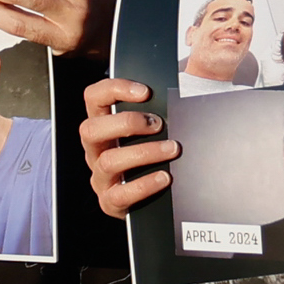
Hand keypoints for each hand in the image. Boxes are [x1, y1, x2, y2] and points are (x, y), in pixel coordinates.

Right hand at [79, 75, 174, 218]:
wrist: (157, 201)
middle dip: (126, 123)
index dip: (114, 89)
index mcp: (102, 126)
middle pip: (90, 129)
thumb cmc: (157, 157)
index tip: (145, 92)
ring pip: (109, 161)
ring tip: (172, 149)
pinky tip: (165, 178)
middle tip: (158, 124)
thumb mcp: (154, 130)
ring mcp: (101, 177)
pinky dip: (144, 185)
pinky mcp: (110, 202)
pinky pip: (120, 195)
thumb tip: (192, 81)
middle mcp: (96, 150)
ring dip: (144, 152)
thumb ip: (163, 107)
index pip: (93, 98)